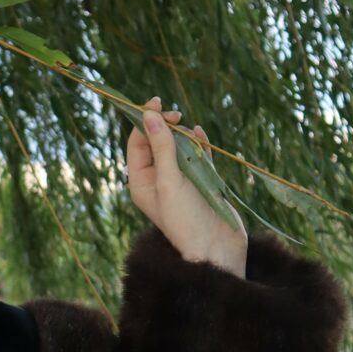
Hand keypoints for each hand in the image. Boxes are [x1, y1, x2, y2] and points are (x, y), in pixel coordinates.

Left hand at [126, 99, 247, 276]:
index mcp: (141, 182)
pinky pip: (197, 156)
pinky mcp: (201, 182)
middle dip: (165, 126)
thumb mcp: (170, 180)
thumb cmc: (186, 218)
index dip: (145, 122)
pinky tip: (201, 136)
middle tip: (177, 116)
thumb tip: (149, 115)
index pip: (137, 143)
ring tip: (191, 133)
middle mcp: (157, 180)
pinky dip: (199, 145)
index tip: (157, 104)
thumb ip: (161, 147)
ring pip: (178, 147)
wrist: (215, 248)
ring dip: (184, 136)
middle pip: (157, 141)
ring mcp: (180, 180)